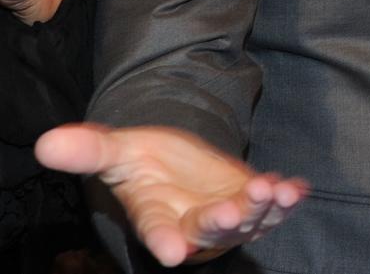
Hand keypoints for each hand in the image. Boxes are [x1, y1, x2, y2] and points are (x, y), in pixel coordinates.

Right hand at [36, 124, 308, 265]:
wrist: (180, 163)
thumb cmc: (147, 162)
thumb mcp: (119, 151)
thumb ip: (91, 151)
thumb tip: (48, 142)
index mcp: (157, 217)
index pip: (158, 232)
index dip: (164, 241)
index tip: (171, 252)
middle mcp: (194, 224)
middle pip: (209, 229)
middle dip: (221, 222)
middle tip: (232, 212)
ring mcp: (230, 216)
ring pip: (249, 221)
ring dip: (263, 208)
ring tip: (274, 190)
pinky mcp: (257, 204)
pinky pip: (275, 208)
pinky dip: (288, 199)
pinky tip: (297, 188)